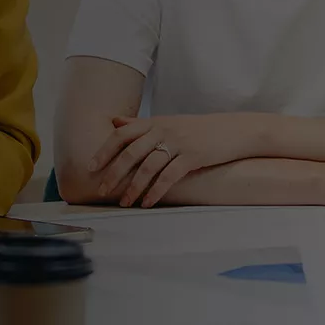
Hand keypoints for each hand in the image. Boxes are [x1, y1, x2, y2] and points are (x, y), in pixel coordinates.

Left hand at [93, 113, 270, 206]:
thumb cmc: (199, 130)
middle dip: (113, 173)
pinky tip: (148, 203)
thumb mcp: (168, 122)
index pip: (122, 134)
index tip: (91, 167)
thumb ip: (141, 124)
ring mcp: (178, 143)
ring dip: (133, 187)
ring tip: (124, 202)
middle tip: (102, 190)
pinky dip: (156, 191)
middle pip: (131, 152)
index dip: (104, 150)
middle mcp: (163, 130)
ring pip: (148, 167)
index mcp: (155, 122)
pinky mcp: (192, 157)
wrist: (233, 130)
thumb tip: (115, 122)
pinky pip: (168, 176)